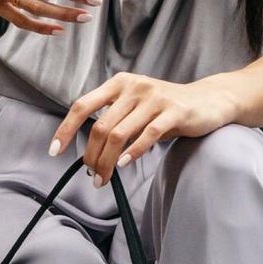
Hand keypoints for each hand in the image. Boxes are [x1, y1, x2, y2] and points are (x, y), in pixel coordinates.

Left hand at [50, 73, 238, 183]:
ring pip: (119, 134)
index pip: (82, 105)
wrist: (208, 101)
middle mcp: (134, 87)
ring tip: (104, 179)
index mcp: (119, 84)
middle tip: (93, 177)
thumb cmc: (165, 111)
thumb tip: (89, 155)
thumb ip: (113, 123)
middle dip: (92, 157)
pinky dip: (131, 153)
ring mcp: (154, 98)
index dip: (65, 129)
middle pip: (100, 127)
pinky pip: (147, 135)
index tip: (54, 151)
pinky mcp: (173, 112)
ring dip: (107, 162)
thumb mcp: (134, 110)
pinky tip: (123, 166)